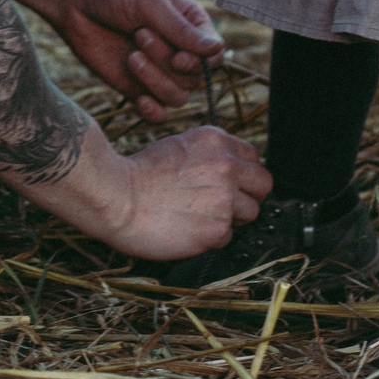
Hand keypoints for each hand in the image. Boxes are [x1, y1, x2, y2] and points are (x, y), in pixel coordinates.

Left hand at [50, 0, 225, 122]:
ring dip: (156, 81)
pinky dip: (154, 111)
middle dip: (167, 61)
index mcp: (191, 23)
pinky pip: (158, 113)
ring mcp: (159, 71)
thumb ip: (180, 29)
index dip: (201, 62)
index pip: (215, 55)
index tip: (177, 55)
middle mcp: (180, 49)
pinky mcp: (137, 87)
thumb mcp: (149, 2)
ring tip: (132, 56)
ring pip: (178, 96)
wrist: (73, 1)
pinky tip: (140, 100)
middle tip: (139, 34)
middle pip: (195, 77)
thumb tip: (217, 50)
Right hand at [100, 126, 272, 261]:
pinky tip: (187, 229)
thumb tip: (227, 169)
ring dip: (231, 218)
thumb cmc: (137, 174)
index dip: (242, 174)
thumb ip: (208, 155)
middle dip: (248, 195)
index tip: (229, 183)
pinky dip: (211, 238)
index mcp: (216, 141)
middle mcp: (226, 165)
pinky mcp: (217, 228)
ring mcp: (225, 197)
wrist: (115, 196)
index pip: (253, 158)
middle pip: (263, 183)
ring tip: (199, 217)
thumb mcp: (178, 146)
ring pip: (252, 212)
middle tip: (224, 204)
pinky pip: (228, 236)